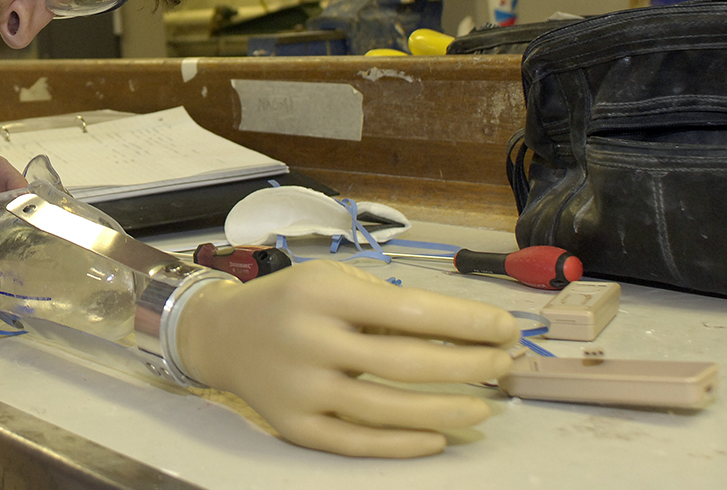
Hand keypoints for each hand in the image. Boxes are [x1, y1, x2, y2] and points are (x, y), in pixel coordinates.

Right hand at [175, 260, 518, 457]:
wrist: (220, 335)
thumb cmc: (289, 304)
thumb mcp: (331, 282)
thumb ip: (386, 304)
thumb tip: (464, 333)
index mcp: (321, 295)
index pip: (411, 310)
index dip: (467, 321)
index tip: (506, 328)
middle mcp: (307, 341)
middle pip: (406, 362)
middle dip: (467, 365)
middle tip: (502, 366)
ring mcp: (298, 388)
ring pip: (386, 409)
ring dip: (446, 409)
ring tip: (483, 405)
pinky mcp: (293, 425)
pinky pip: (355, 443)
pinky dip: (401, 445)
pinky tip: (436, 438)